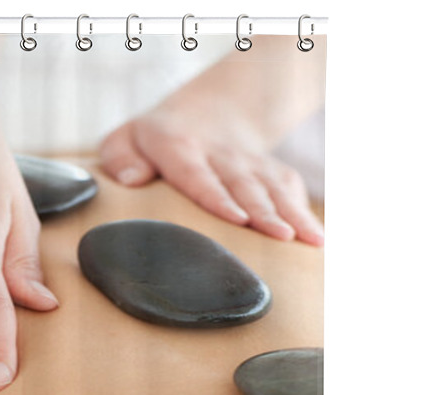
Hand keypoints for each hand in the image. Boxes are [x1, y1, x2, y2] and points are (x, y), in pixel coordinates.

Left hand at [98, 38, 324, 246]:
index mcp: (179, 146)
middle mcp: (220, 153)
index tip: (238, 218)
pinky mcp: (270, 171)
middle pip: (244, 184)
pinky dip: (305, 214)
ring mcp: (249, 162)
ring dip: (293, 214)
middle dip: (265, 211)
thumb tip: (132, 181)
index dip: (219, 197)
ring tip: (310, 242)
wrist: (208, 110)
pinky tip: (317, 240)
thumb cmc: (155, 140)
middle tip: (281, 237)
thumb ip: (119, 158)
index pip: (200, 174)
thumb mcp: (125, 139)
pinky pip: (290, 190)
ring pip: (273, 188)